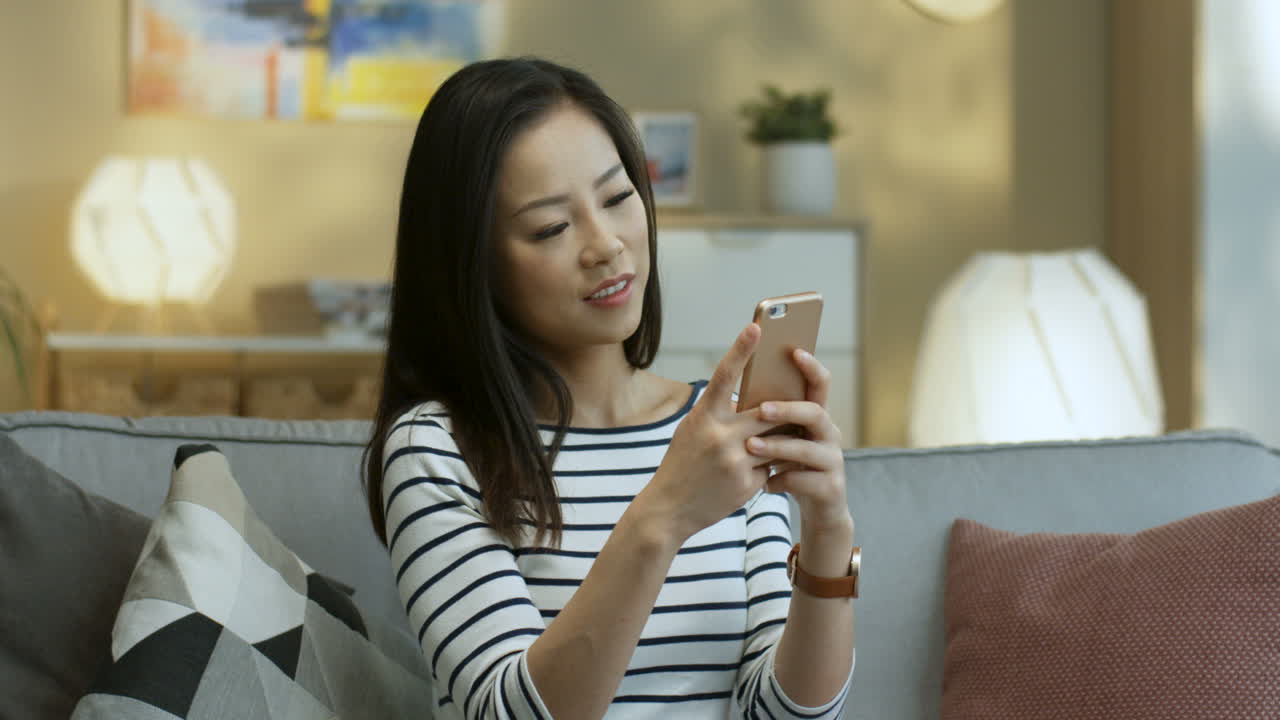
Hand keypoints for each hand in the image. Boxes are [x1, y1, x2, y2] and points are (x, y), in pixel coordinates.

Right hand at [635, 323, 780, 541]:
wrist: (668, 509)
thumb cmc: (682, 463)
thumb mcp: (693, 431)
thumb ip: (720, 414)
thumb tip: (753, 399)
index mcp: (703, 416)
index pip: (724, 375)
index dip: (741, 349)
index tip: (756, 326)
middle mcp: (719, 435)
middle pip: (767, 411)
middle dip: (783, 410)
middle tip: (796, 401)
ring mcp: (735, 461)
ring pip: (776, 440)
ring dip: (782, 439)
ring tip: (786, 437)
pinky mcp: (747, 484)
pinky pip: (772, 466)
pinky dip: (770, 465)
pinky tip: (758, 470)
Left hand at [745, 349, 851, 534]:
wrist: (819, 508)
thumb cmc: (793, 466)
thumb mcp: (784, 438)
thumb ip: (772, 419)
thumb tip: (739, 393)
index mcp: (817, 417)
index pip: (820, 384)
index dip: (811, 367)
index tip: (794, 350)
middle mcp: (830, 434)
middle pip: (816, 412)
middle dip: (788, 409)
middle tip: (762, 409)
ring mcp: (833, 461)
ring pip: (808, 448)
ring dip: (778, 446)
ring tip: (752, 448)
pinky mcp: (830, 488)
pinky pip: (804, 480)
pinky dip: (781, 480)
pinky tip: (765, 484)